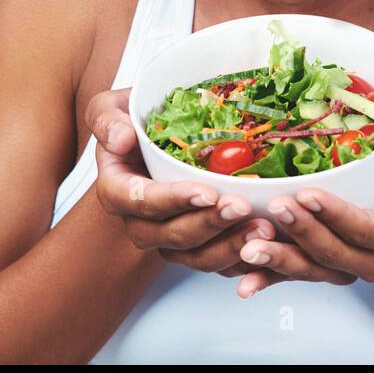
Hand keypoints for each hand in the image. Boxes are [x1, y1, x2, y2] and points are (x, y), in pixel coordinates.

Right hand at [86, 86, 275, 276]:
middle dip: (211, 223)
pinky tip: (266, 247)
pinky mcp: (193, 248)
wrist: (152, 141)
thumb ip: (107, 118)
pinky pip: (217, 264)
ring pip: (197, 257)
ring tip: (262, 229)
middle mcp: (140, 223)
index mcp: (117, 191)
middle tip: (242, 206)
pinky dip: (242, 259)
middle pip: (174, 235)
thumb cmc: (133, 122)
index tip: (207, 192)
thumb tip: (120, 139)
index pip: (142, 201)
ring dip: (231, 246)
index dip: (175, 200)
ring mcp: (167, 239)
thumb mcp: (111, 108)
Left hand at [234, 118, 373, 297]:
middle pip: (338, 256)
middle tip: (276, 208)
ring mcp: (346, 260)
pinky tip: (244, 279)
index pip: (370, 231)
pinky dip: (268, 278)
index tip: (308, 194)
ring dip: (280, 262)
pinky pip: (294, 274)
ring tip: (250, 247)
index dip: (339, 217)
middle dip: (304, 235)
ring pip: (313, 269)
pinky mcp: (320, 258)